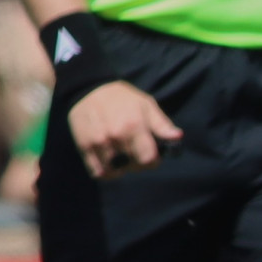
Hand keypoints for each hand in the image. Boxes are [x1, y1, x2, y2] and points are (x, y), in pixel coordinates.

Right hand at [65, 79, 180, 177]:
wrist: (89, 89)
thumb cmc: (124, 98)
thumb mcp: (147, 105)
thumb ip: (162, 124)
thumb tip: (177, 137)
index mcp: (134, 126)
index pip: (147, 159)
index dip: (153, 161)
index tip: (152, 156)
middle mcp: (115, 136)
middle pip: (132, 166)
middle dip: (138, 163)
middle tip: (136, 154)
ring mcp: (98, 143)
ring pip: (114, 171)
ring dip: (121, 168)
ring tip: (122, 157)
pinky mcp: (84, 147)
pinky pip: (97, 172)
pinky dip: (106, 172)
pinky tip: (110, 163)